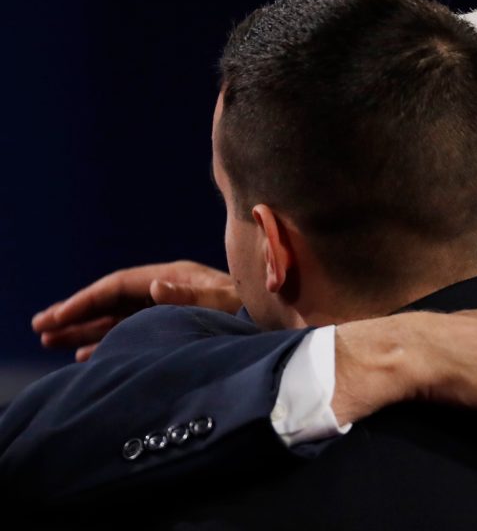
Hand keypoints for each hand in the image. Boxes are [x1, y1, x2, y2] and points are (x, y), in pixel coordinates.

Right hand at [32, 261, 240, 360]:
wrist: (282, 320)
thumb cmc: (257, 309)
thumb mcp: (226, 301)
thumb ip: (191, 295)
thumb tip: (153, 285)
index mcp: (175, 277)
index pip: (119, 285)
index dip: (86, 300)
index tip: (57, 317)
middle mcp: (169, 289)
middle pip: (112, 300)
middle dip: (77, 314)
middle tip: (40, 328)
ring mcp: (172, 307)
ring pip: (119, 317)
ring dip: (87, 329)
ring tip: (52, 342)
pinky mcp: (178, 325)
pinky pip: (134, 331)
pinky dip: (109, 341)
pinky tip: (89, 354)